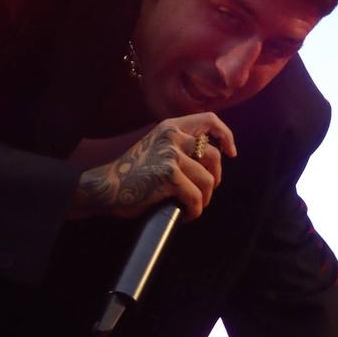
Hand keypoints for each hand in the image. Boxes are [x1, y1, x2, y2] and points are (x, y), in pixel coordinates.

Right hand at [72, 113, 235, 220]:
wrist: (106, 188)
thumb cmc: (132, 174)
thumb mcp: (156, 148)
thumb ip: (179, 148)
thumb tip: (208, 163)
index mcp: (170, 127)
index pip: (208, 120)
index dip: (225, 135)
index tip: (231, 152)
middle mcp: (172, 136)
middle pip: (213, 155)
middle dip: (215, 177)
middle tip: (206, 192)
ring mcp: (171, 155)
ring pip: (207, 180)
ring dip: (204, 198)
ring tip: (192, 207)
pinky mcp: (169, 176)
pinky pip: (196, 197)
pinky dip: (194, 211)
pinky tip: (185, 216)